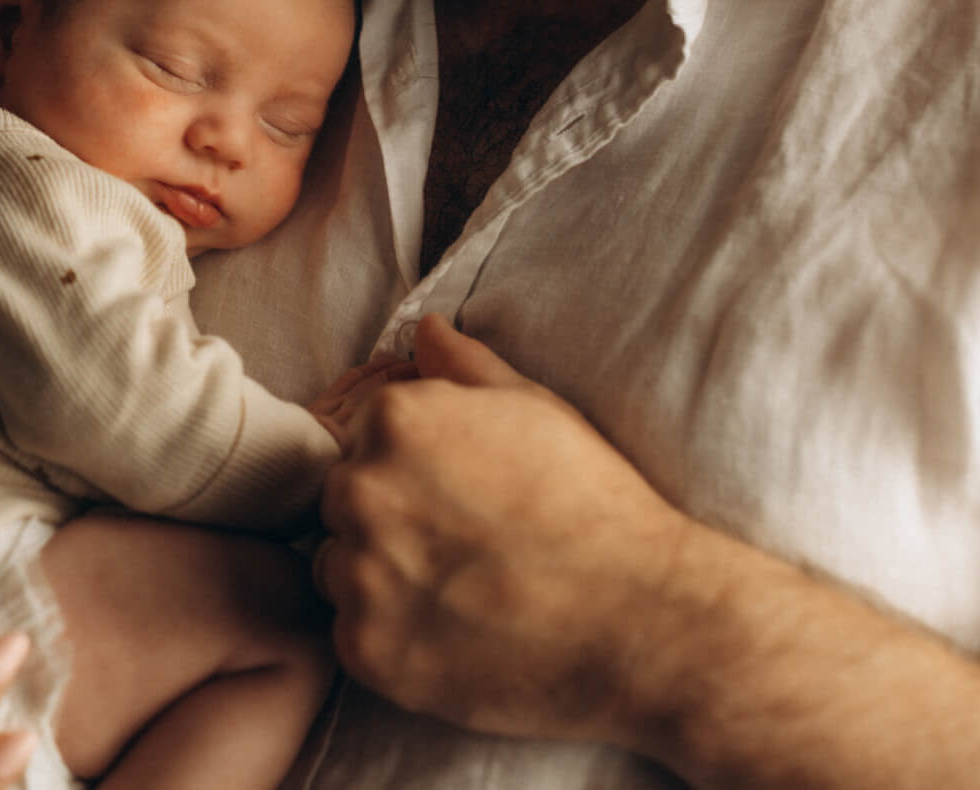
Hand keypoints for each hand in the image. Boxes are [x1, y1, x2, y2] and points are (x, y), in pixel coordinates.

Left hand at [313, 316, 701, 747]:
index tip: (459, 495)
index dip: (412, 468)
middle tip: (462, 547)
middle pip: (342, 501)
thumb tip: (422, 330)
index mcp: (394, 421)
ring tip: (460, 593)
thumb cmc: (594, 505)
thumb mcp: (536, 409)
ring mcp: (360, 574)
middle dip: (388, 519)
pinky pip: (355, 637)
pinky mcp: (367, 649)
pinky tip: (455, 636)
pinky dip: (392, 640)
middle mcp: (361, 490)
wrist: (640, 619)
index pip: (363, 438)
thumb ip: (465, 365)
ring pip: (339, 569)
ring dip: (380, 580)